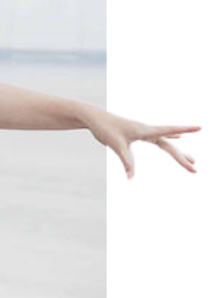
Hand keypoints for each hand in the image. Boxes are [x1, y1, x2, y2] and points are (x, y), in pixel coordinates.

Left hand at [87, 109, 202, 180]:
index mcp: (146, 131)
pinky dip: (172, 140)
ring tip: (194, 159)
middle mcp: (148, 130)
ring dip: (180, 151)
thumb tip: (131, 179)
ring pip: (167, 142)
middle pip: (170, 145)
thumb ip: (127, 162)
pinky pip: (160, 139)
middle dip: (183, 157)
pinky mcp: (141, 133)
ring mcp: (146, 131)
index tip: (201, 127)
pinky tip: (178, 140)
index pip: (170, 131)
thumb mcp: (117, 147)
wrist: (96, 118)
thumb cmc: (106, 129)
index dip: (186, 130)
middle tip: (196, 168)